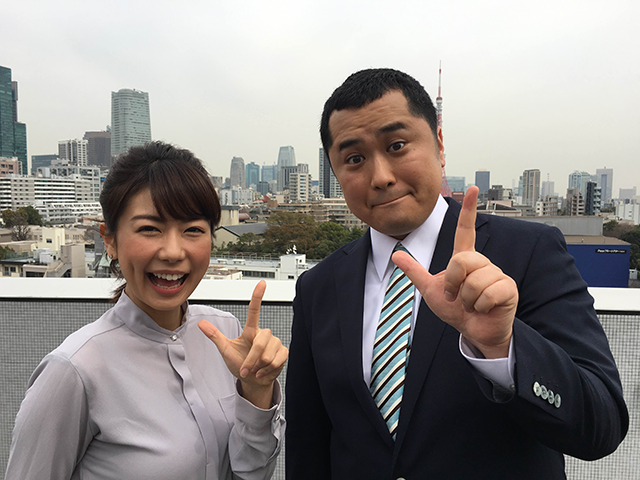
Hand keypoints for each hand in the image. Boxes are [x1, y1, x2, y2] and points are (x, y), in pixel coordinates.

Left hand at [198, 280, 287, 407]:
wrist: (253, 381)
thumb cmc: (240, 364)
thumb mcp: (225, 350)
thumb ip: (215, 336)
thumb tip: (201, 324)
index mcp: (250, 331)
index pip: (254, 311)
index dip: (257, 297)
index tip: (261, 284)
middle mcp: (264, 334)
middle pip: (260, 344)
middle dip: (251, 360)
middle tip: (247, 368)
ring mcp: (275, 343)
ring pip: (268, 355)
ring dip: (259, 366)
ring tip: (256, 368)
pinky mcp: (283, 352)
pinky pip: (276, 361)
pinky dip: (268, 370)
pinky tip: (264, 371)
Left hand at [392, 186, 517, 357]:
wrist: (474, 332)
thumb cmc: (455, 310)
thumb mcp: (430, 290)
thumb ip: (415, 272)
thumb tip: (395, 255)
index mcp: (464, 259)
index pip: (465, 230)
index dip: (467, 210)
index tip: (471, 188)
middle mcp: (482, 262)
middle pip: (462, 260)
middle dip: (453, 283)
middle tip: (456, 296)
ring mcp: (497, 274)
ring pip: (474, 280)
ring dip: (466, 299)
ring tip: (472, 304)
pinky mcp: (508, 288)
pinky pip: (488, 294)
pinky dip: (480, 306)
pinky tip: (484, 309)